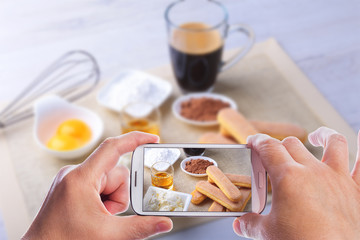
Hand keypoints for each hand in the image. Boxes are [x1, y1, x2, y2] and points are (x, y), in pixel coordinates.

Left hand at [22, 132, 172, 239]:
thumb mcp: (108, 235)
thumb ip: (140, 228)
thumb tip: (165, 223)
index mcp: (81, 178)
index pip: (113, 148)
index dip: (136, 140)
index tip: (153, 139)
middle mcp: (74, 174)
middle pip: (115, 173)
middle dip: (118, 196)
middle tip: (107, 215)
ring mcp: (71, 180)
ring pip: (107, 181)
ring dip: (111, 200)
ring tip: (98, 218)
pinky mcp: (71, 186)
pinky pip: (97, 185)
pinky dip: (102, 200)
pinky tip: (94, 214)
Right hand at [233, 127, 359, 238]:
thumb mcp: (269, 234)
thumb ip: (251, 225)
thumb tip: (240, 225)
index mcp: (288, 178)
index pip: (268, 147)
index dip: (258, 141)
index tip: (253, 142)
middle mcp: (313, 171)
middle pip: (292, 144)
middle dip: (279, 146)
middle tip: (273, 157)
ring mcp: (339, 178)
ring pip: (333, 142)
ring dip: (323, 135)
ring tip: (317, 137)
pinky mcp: (358, 190)